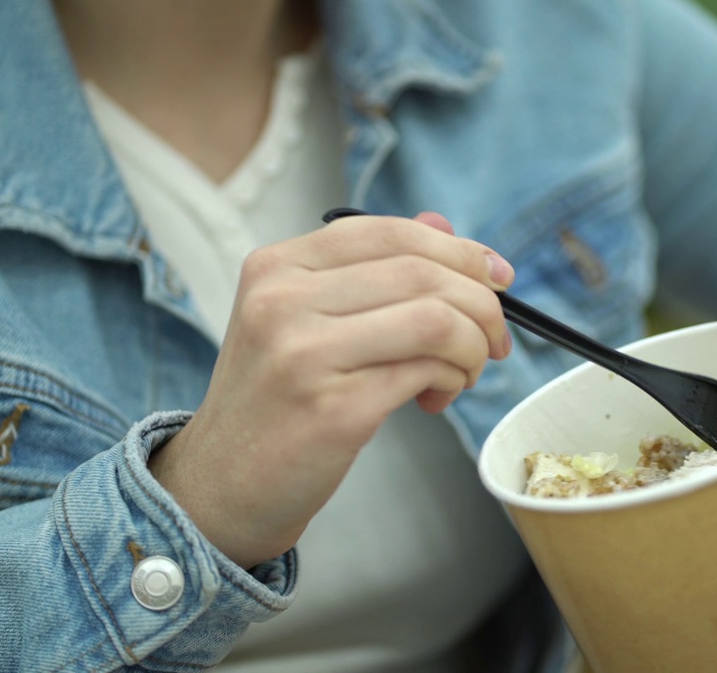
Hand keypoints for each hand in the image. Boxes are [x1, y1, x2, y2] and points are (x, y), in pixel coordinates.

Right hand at [150, 213, 514, 568]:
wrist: (219, 489)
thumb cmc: (273, 404)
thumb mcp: (303, 321)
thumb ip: (369, 272)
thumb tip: (443, 228)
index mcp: (276, 268)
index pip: (388, 233)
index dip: (458, 250)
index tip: (497, 277)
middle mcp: (283, 301)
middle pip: (421, 272)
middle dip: (481, 304)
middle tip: (494, 340)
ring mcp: (304, 355)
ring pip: (436, 318)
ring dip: (473, 346)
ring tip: (462, 373)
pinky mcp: (334, 410)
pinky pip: (427, 370)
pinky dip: (453, 379)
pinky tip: (434, 397)